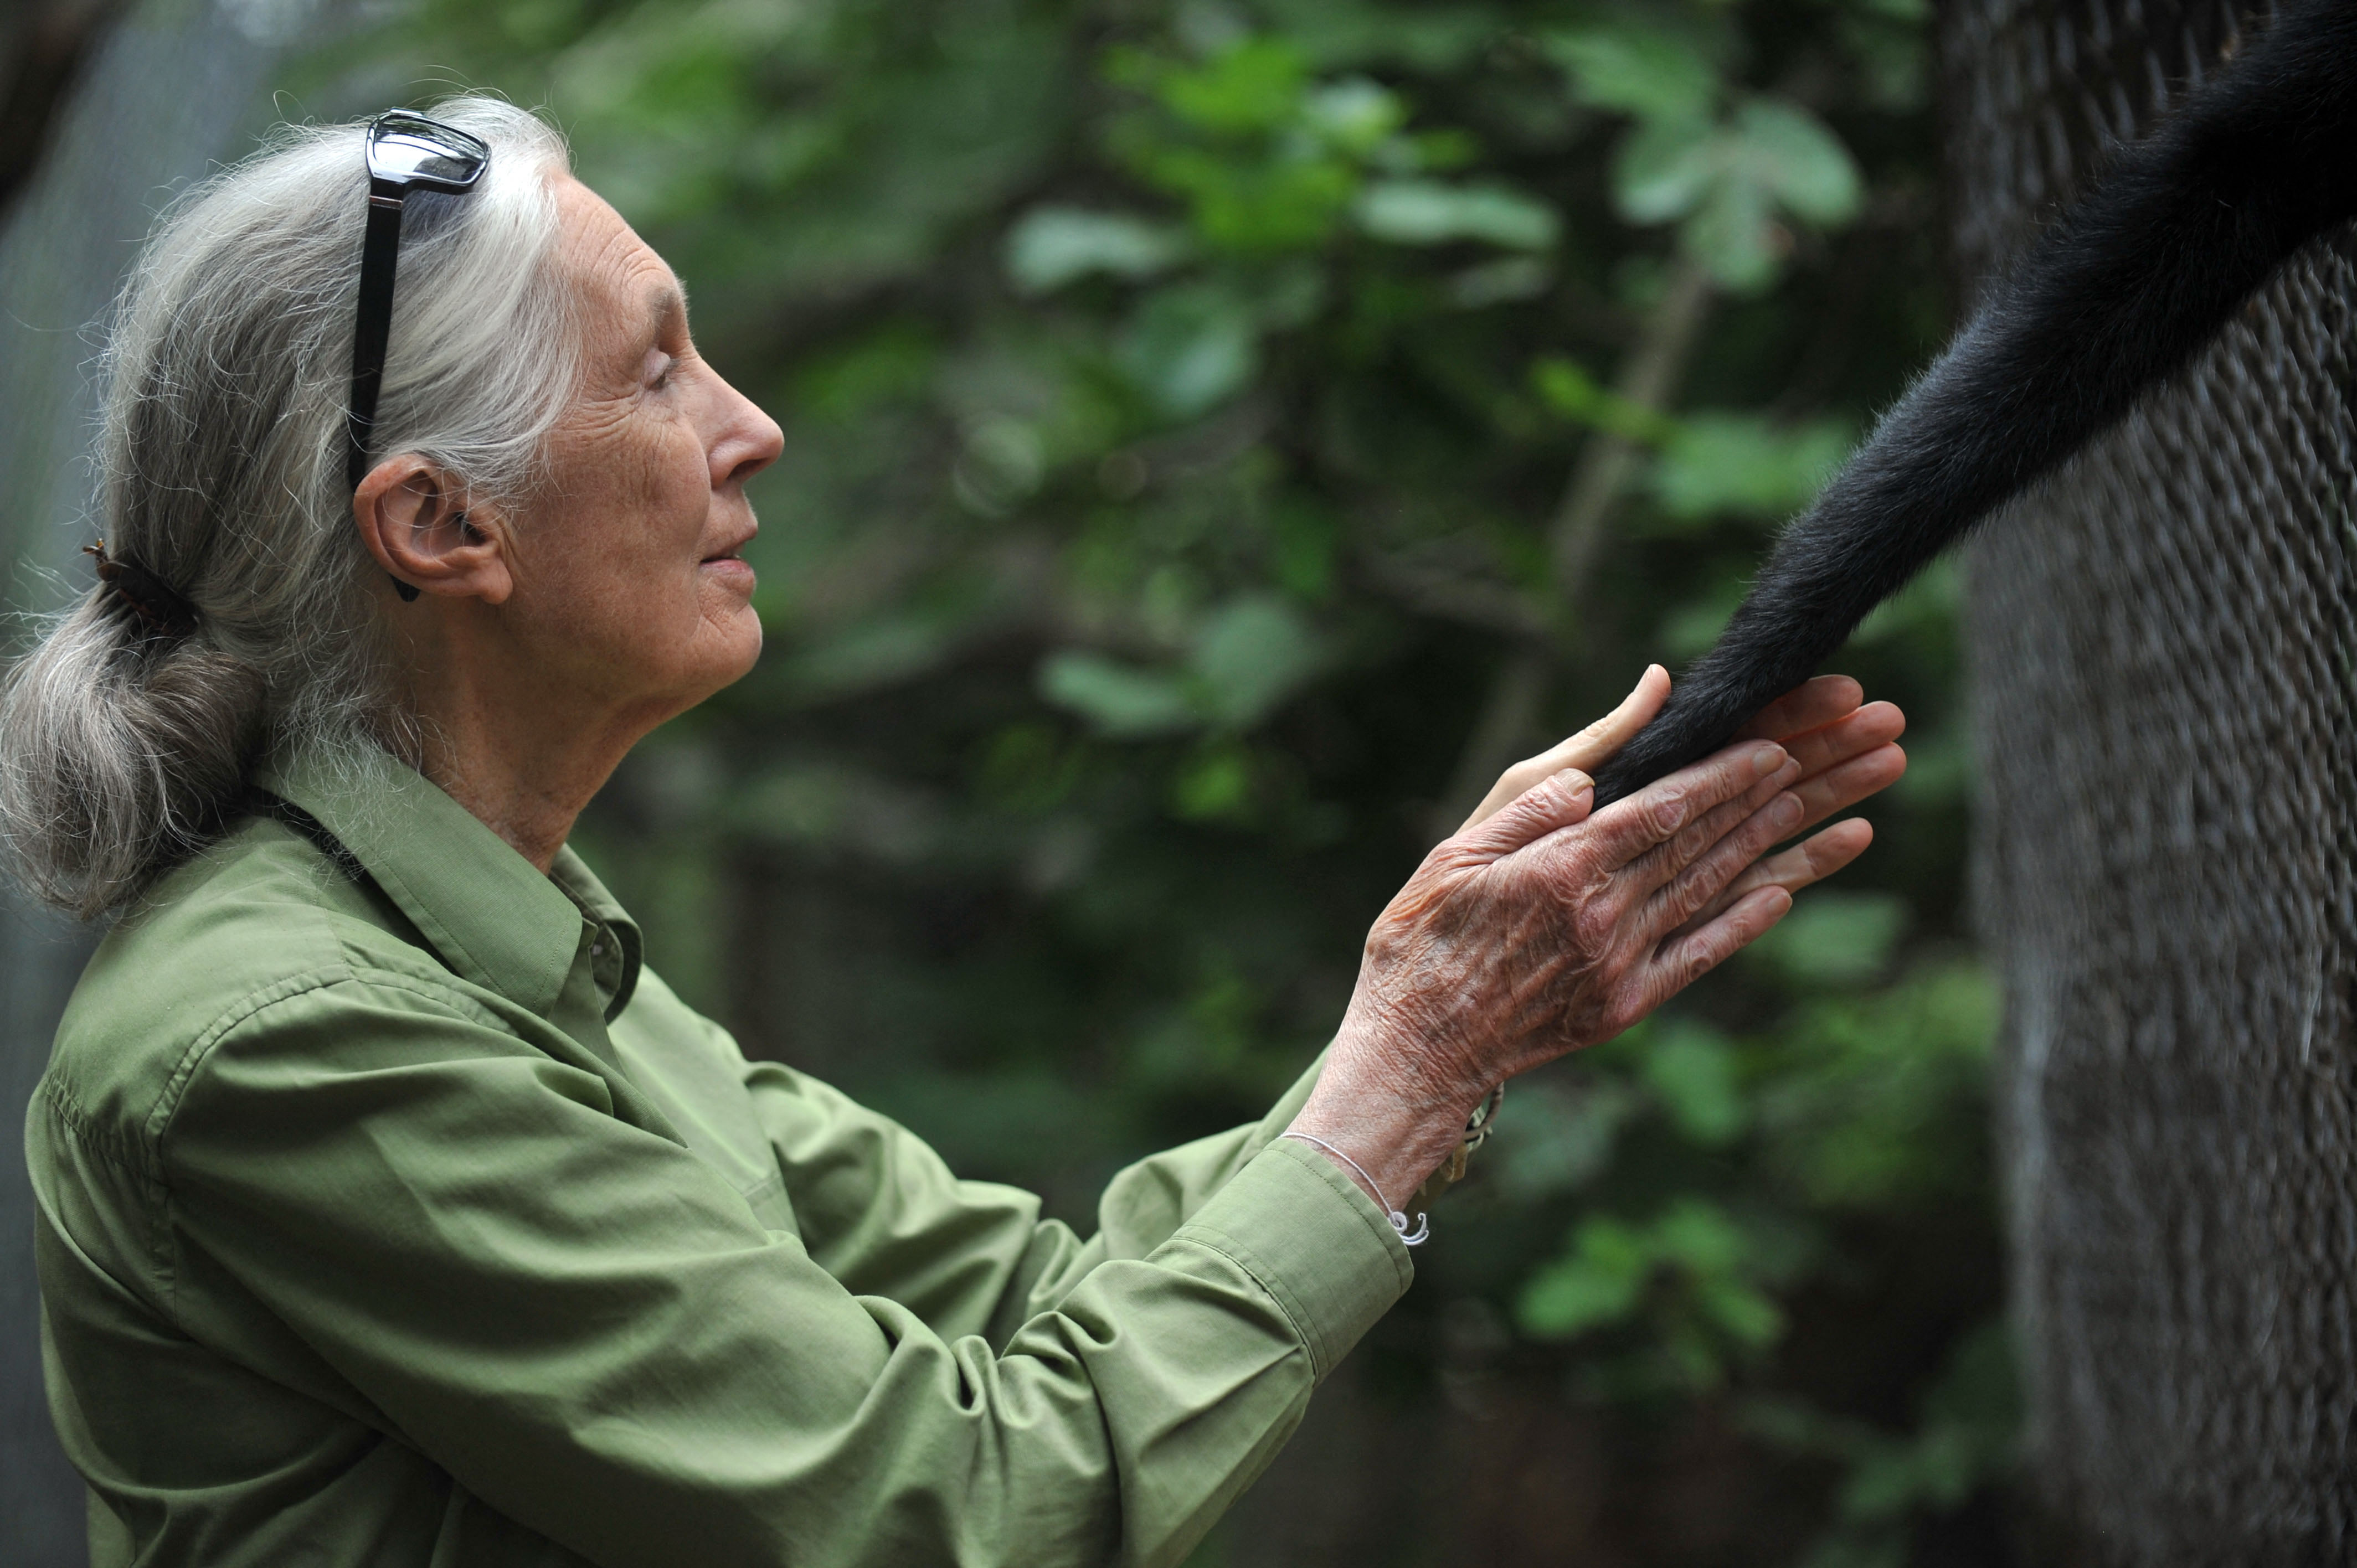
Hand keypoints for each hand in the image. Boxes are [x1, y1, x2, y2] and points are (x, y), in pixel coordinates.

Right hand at [1290, 670, 1905, 1209]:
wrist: (1415, 1052)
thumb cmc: (1424, 938)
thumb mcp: (1463, 844)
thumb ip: (1545, 786)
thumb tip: (1606, 731)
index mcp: (1563, 870)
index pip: (1667, 807)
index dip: (1731, 772)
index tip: (1785, 741)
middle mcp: (1606, 915)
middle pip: (1714, 839)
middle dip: (1792, 789)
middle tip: (1858, 751)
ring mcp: (1624, 964)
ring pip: (1722, 887)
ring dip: (1793, 844)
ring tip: (1857, 806)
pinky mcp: (1630, 1004)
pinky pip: (1704, 951)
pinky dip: (1750, 916)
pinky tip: (1793, 887)